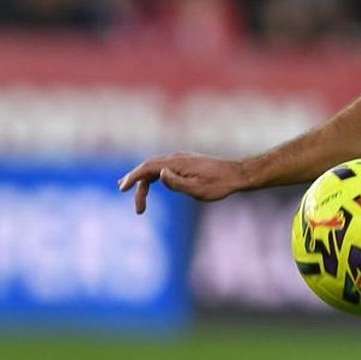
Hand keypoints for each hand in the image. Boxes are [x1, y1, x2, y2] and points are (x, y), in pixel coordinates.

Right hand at [117, 153, 248, 213]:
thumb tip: (159, 174)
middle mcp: (176, 157)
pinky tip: (150, 182)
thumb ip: (177, 183)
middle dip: (136, 182)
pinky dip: (152, 175)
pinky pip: (163, 167)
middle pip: (148, 167)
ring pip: (154, 166)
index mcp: (177, 163)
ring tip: (129, 189)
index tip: (122, 188)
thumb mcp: (198, 190)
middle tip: (132, 201)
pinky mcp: (186, 162)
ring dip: (142, 179)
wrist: (237, 174)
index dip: (133, 177)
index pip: (147, 168)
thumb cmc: (219, 185)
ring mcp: (181, 159)